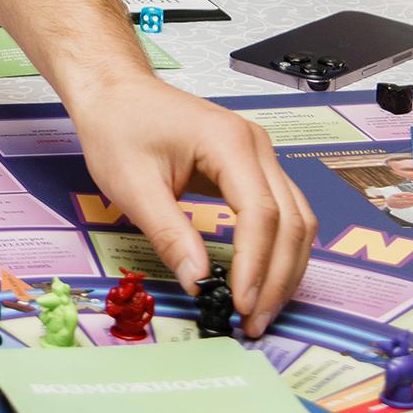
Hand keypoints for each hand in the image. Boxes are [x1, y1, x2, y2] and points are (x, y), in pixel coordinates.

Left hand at [68, 74, 315, 336]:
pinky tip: (263, 279)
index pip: (260, 214)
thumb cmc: (118, 126)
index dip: (255, 266)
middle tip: (253, 321)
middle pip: (290, 221)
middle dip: (276, 278)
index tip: (239, 304)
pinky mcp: (253, 166)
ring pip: (297, 220)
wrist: (115, 91)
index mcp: (228, 142)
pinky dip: (279, 250)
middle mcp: (255, 145)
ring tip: (261, 309)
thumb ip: (169, 235)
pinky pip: (283, 213)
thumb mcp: (132, 185)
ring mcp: (259, 154)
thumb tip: (198, 282)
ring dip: (285, 269)